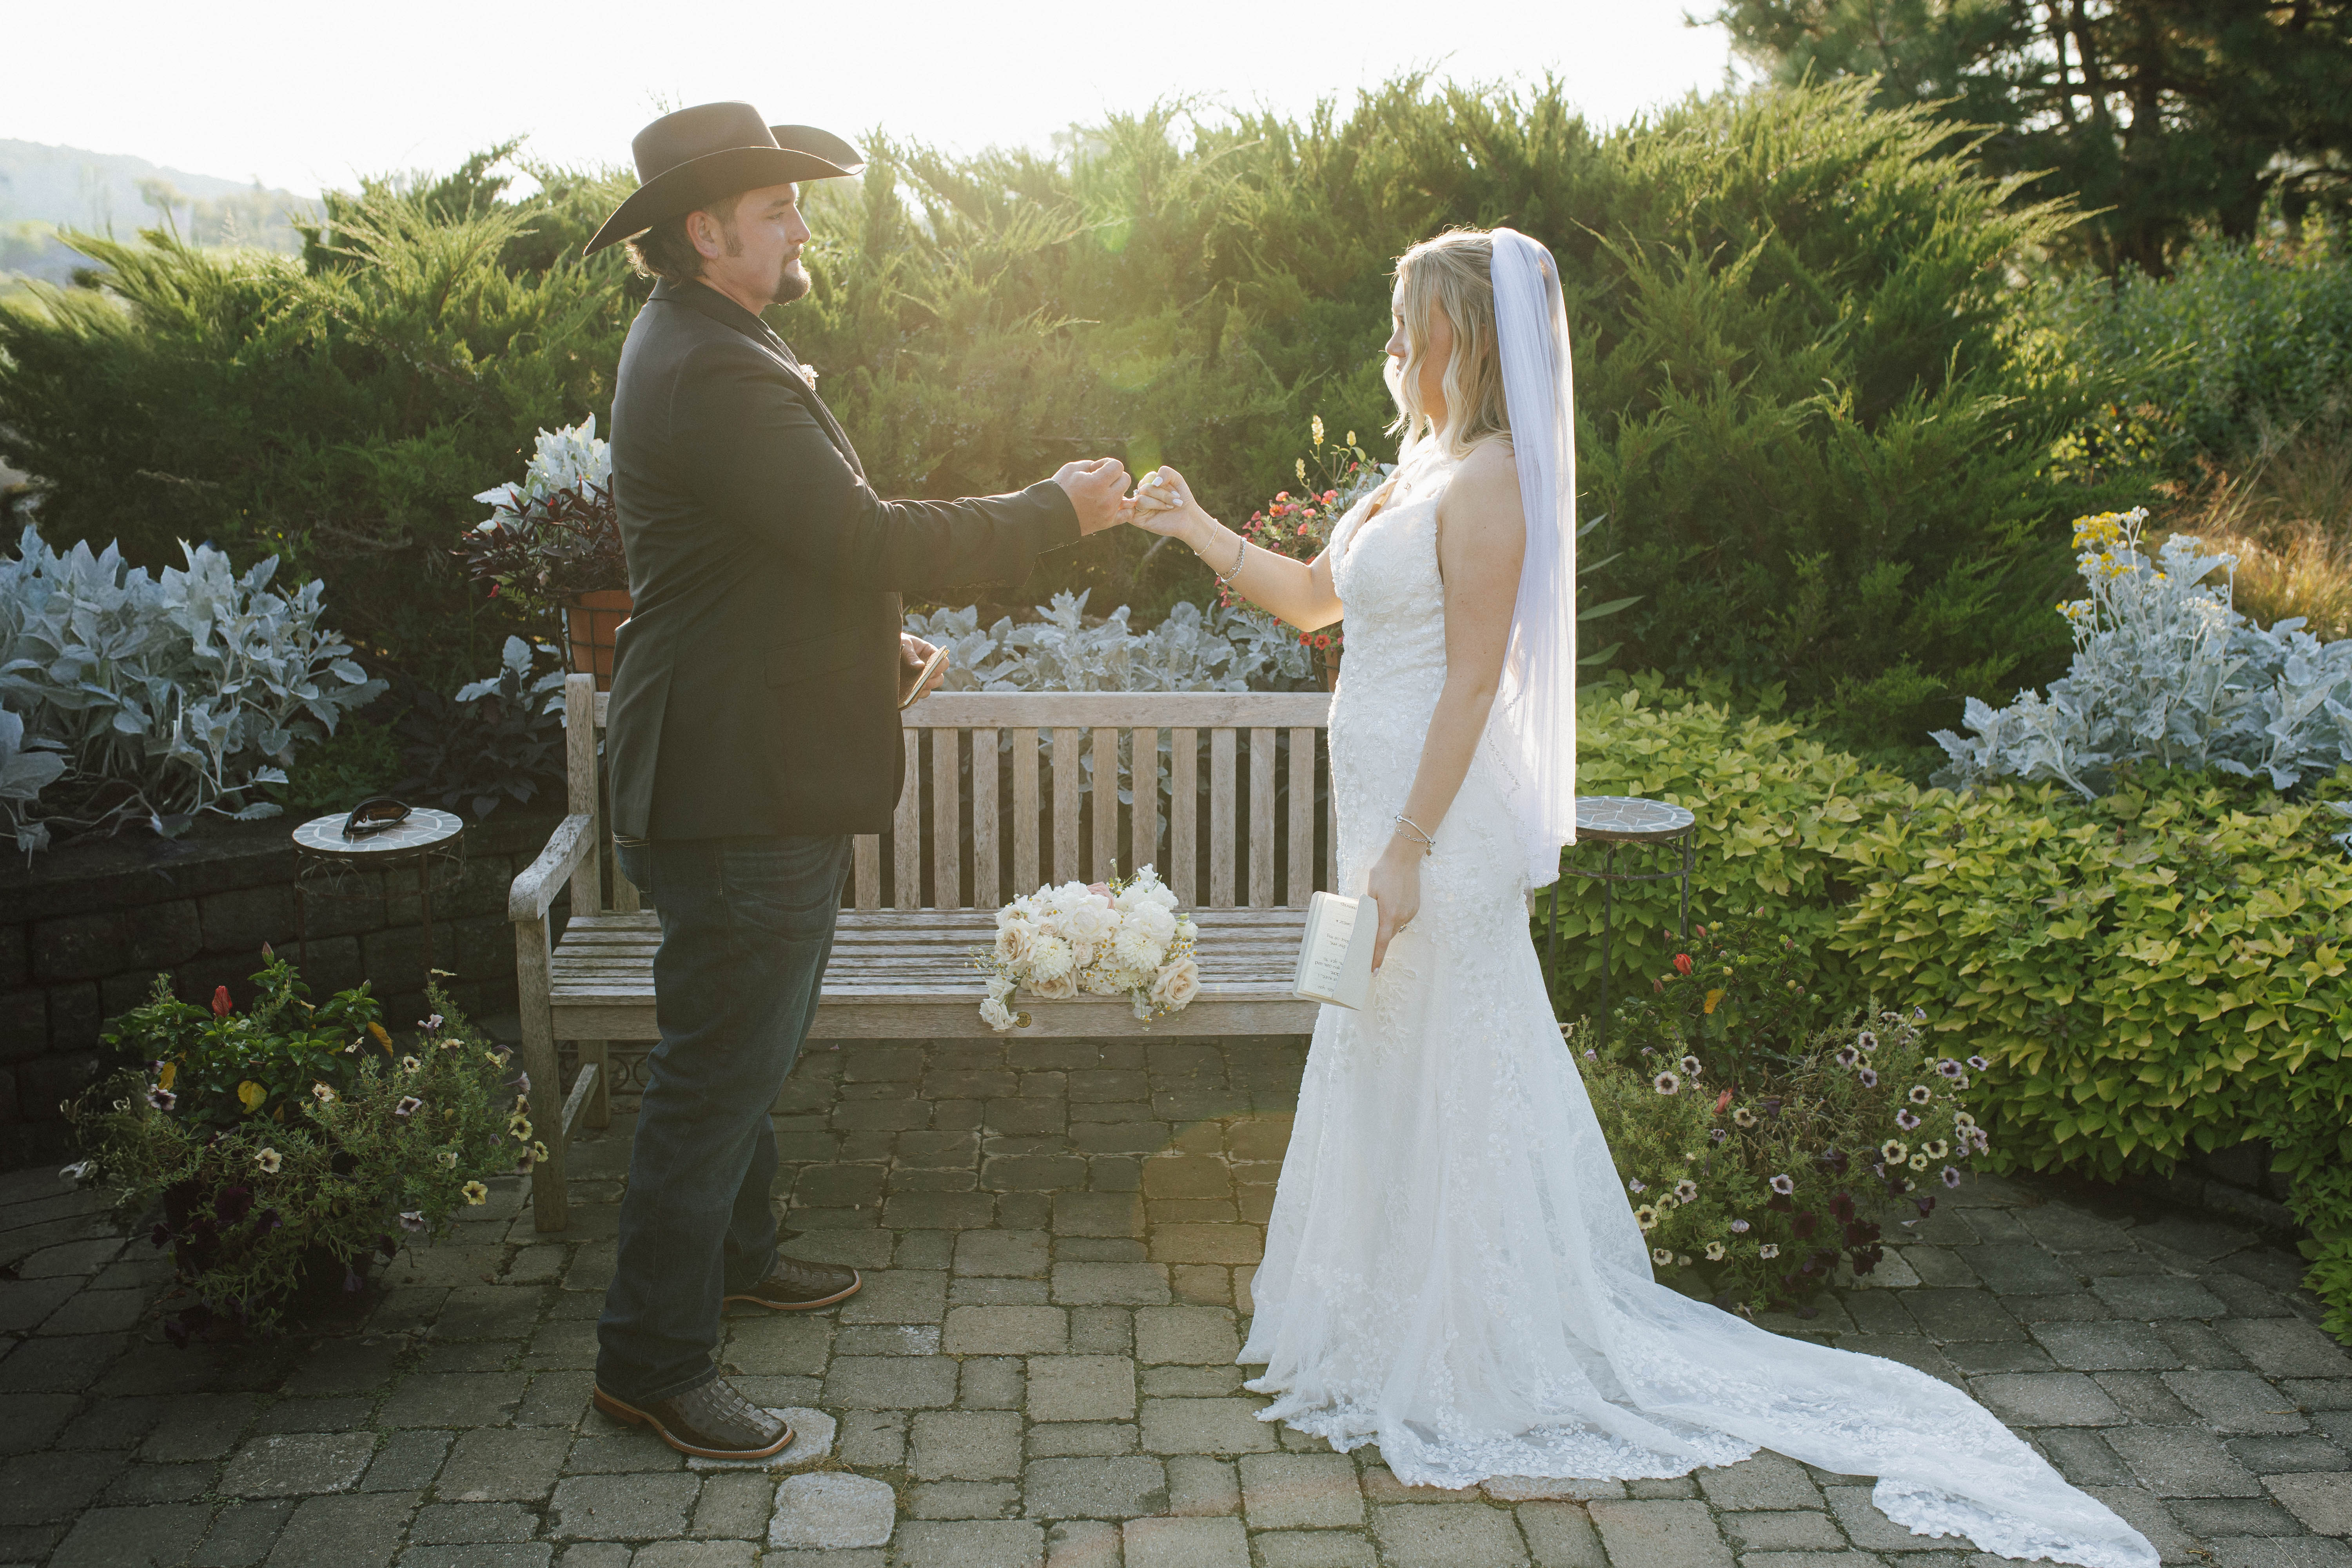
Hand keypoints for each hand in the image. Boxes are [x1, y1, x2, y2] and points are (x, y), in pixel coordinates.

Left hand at [898, 633, 948, 705]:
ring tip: (914, 690)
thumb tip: (919, 666)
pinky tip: (906, 695)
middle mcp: (927, 667)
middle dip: (932, 681)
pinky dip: (913, 697)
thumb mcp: (903, 643)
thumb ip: (910, 654)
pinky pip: (916, 695)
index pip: (943, 661)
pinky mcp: (911, 686)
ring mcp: (920, 678)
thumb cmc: (896, 641)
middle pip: (939, 679)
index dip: (940, 667)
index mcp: (929, 653)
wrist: (883, 648)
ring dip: (923, 690)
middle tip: (923, 682)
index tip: (932, 670)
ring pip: (928, 689)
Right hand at [1054, 458, 1132, 534]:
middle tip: (1099, 480)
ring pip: (1124, 495)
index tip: (1095, 469)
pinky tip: (1113, 504)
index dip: (1107, 463)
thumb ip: (1092, 465)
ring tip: (1098, 493)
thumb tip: (1104, 469)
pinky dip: (1122, 508)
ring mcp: (1108, 512)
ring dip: (1115, 491)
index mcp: (1097, 483)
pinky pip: (1126, 514)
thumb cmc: (1060, 489)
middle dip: (1114, 476)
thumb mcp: (1072, 469)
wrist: (1050, 516)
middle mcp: (1106, 499)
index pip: (1118, 466)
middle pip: (1125, 479)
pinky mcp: (1107, 523)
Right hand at [1128, 465, 1208, 540]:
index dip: (1165, 484)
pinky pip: (1130, 511)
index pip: (1150, 477)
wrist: (1189, 520)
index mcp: (1150, 483)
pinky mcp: (1136, 518)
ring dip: (1159, 504)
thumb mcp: (1177, 480)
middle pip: (1146, 488)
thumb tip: (1153, 483)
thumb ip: (1165, 472)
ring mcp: (1138, 506)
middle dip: (1164, 495)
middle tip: (1177, 502)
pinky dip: (1137, 509)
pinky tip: (1154, 513)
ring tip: (1170, 508)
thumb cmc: (1183, 500)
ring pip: (1141, 499)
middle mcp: (1142, 493)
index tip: (1178, 493)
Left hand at [1364, 837, 1422, 970]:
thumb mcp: (1371, 891)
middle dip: (1380, 938)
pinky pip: (1403, 918)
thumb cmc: (1384, 872)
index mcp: (1389, 914)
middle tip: (1369, 938)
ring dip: (1388, 924)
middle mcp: (1402, 916)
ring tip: (1380, 911)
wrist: (1404, 857)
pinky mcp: (1416, 907)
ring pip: (1396, 926)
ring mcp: (1411, 912)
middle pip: (1389, 935)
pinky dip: (1396, 916)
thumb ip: (1370, 910)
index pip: (1382, 942)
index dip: (1377, 958)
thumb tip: (1368, 924)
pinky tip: (1391, 904)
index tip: (1373, 971)